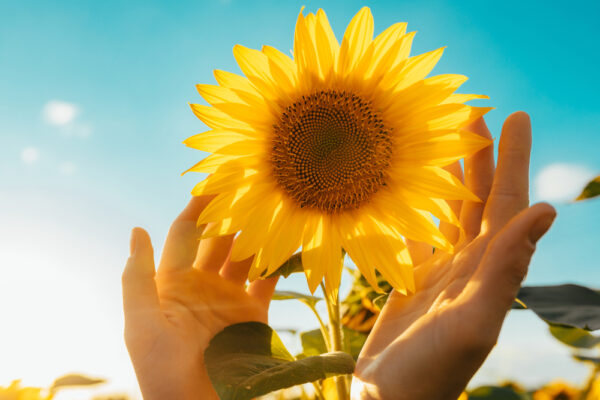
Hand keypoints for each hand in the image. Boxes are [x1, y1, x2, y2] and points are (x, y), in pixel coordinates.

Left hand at [122, 197, 277, 399]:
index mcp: (173, 280)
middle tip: (252, 184)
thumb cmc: (158, 367)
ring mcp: (229, 296)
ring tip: (274, 205)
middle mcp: (203, 282)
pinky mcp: (253, 311)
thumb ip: (137, 277)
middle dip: (233, 212)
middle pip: (220, 237)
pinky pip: (268, 279)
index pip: (186, 232)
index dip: (198, 207)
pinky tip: (290, 241)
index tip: (214, 182)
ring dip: (258, 231)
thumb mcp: (140, 322)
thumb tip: (138, 229)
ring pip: (246, 253)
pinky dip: (279, 260)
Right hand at [351, 112, 556, 399]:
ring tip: (443, 143)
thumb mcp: (473, 323)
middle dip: (482, 157)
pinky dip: (414, 209)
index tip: (514, 116)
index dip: (513, 161)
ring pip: (450, 213)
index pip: (507, 204)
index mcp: (489, 270)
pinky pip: (416, 233)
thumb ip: (507, 270)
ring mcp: (441, 272)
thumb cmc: (431, 372)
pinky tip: (406, 191)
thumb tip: (548, 211)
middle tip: (473, 113)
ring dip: (451, 178)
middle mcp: (470, 265)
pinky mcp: (412, 281)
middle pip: (480, 200)